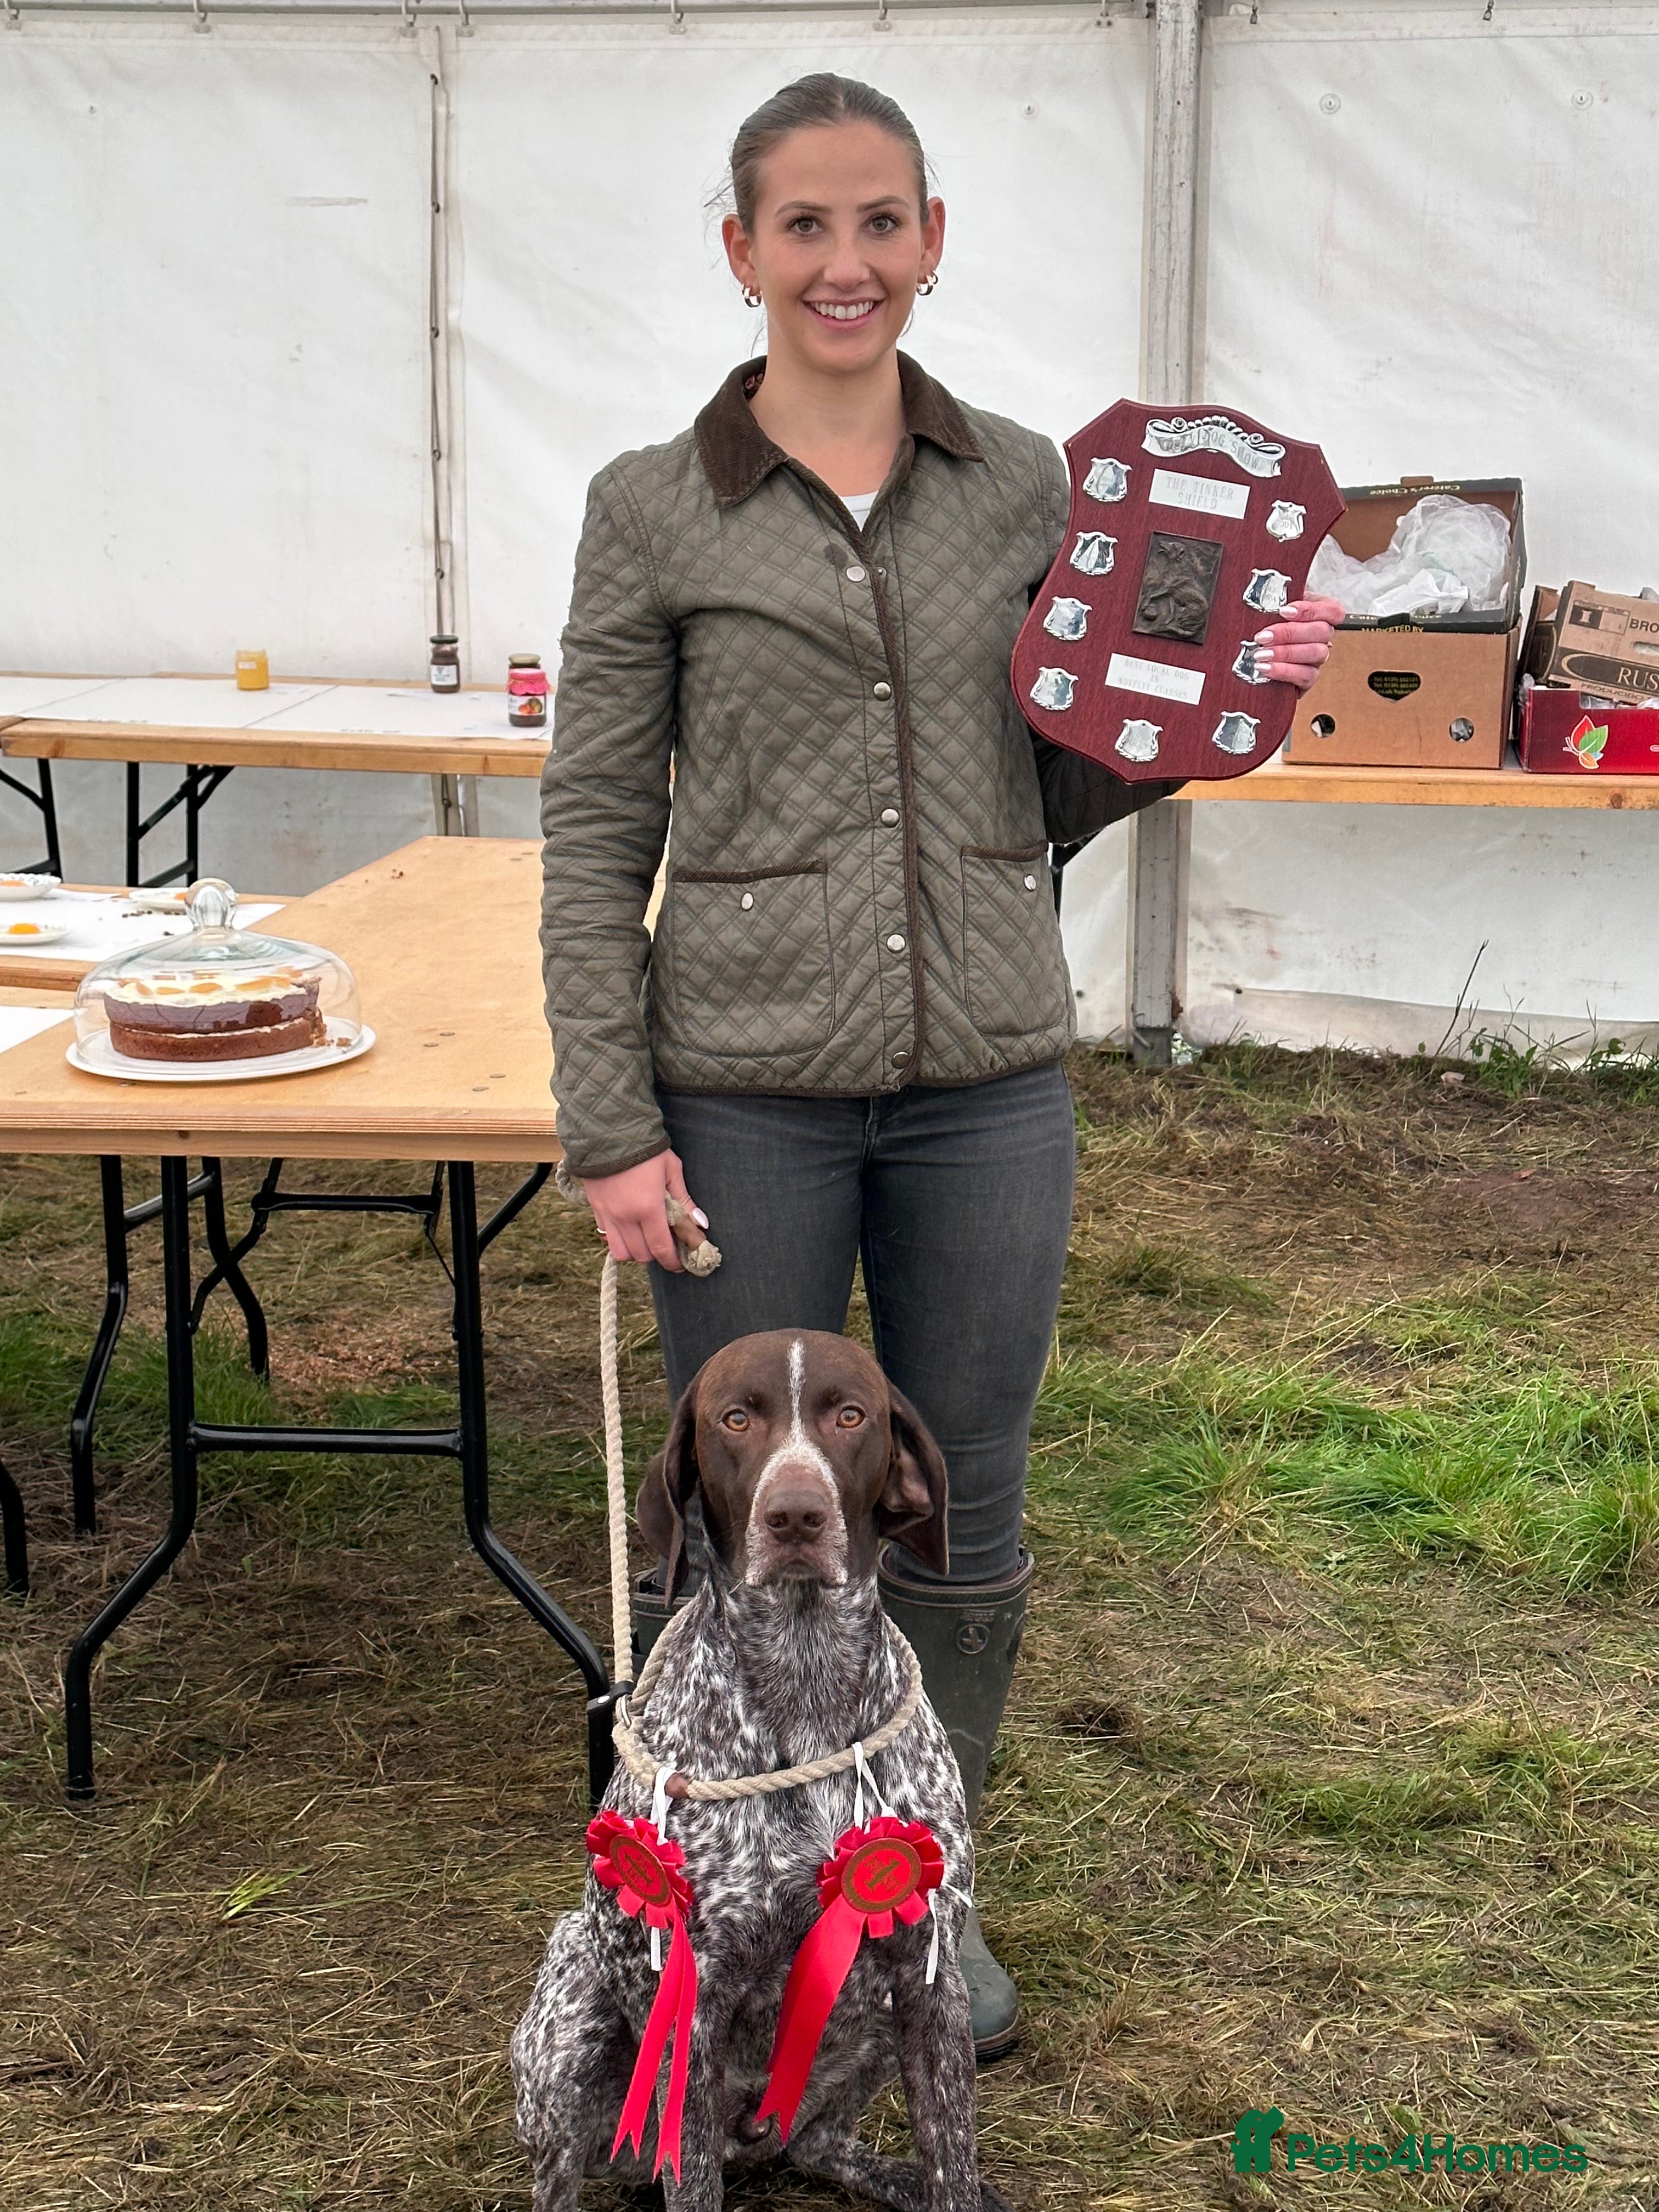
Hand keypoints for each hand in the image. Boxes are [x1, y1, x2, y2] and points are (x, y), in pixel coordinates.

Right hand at [584, 1150, 705, 1271]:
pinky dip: (619, 1239)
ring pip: (621, 1252)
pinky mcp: (596, 1209)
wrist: (607, 1132)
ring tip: (645, 1240)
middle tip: (666, 1247)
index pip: (661, 1247)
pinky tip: (628, 1228)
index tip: (680, 1264)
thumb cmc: (645, 1150)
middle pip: (641, 1255)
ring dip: (635, 1251)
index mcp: (648, 1208)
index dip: (672, 1261)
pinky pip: (606, 1236)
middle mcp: (626, 1217)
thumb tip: (700, 1224)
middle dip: (656, 1255)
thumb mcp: (671, 1170)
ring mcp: (608, 1215)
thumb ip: (685, 1200)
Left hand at [1254, 596, 1344, 691]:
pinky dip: (1284, 671)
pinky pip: (1306, 676)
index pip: (1332, 610)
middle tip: (1263, 636)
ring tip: (1260, 653)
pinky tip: (1265, 668)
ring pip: (1315, 653)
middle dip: (1289, 633)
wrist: (1251, 657)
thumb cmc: (1265, 626)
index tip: (1284, 611)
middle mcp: (1323, 636)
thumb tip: (1268, 597)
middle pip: (1321, 631)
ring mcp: (1318, 658)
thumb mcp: (1272, 607)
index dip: (1311, 610)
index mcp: (1320, 614)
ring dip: (1285, 653)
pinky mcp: (1308, 678)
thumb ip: (1277, 599)